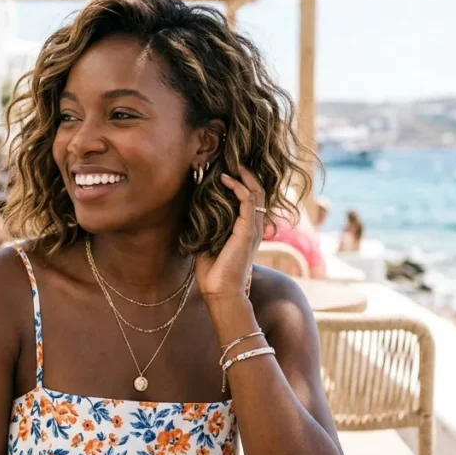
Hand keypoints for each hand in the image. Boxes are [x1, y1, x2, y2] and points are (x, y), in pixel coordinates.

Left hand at [195, 167, 265, 305]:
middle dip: (248, 176)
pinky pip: (248, 201)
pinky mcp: (247, 231)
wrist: (221, 291)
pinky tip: (225, 179)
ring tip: (232, 165)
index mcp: (247, 232)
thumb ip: (209, 228)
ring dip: (244, 177)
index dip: (244, 185)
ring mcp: (253, 229)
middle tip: (236, 162)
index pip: (252, 202)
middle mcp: (254, 228)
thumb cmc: (213, 273)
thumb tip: (197, 211)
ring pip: (256, 194)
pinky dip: (238, 187)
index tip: (228, 173)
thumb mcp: (209, 243)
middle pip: (258, 194)